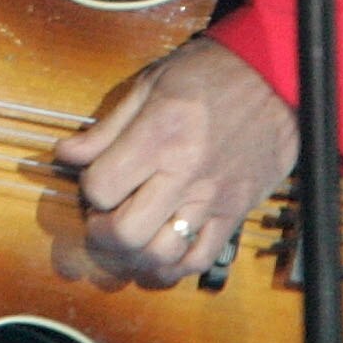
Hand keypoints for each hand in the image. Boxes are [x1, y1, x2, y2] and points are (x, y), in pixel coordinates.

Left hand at [54, 36, 299, 289]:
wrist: (275, 79)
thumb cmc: (209, 73)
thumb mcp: (150, 84)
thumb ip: (107, 127)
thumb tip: (66, 154)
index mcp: (158, 136)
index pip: (101, 187)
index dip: (87, 188)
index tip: (94, 179)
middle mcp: (184, 174)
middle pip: (126, 232)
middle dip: (100, 233)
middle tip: (99, 220)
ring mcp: (212, 198)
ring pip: (161, 254)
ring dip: (132, 257)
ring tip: (125, 240)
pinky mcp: (235, 212)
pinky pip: (200, 259)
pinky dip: (173, 268)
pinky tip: (159, 255)